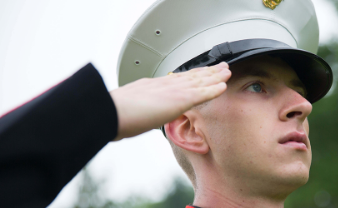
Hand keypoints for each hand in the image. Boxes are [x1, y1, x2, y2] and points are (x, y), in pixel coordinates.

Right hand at [110, 62, 230, 139]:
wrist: (111, 112)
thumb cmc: (116, 114)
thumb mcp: (131, 108)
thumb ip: (139, 109)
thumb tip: (139, 117)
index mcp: (154, 86)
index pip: (178, 78)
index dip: (192, 74)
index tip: (201, 72)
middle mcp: (166, 84)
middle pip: (192, 75)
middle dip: (208, 71)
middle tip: (221, 67)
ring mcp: (173, 90)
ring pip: (200, 80)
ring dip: (215, 76)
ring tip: (227, 72)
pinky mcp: (179, 99)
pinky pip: (201, 93)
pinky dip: (213, 89)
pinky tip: (223, 86)